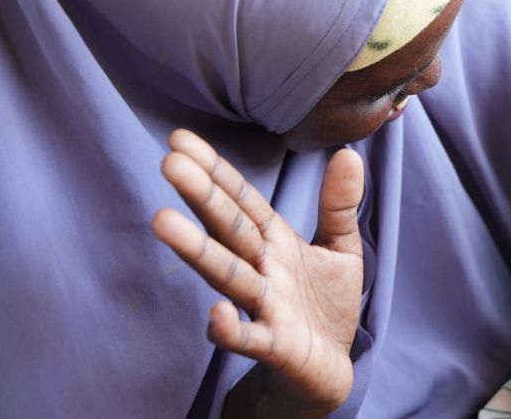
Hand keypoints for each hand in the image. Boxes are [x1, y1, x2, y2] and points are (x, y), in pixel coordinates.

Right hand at [152, 129, 363, 415]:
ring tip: (162, 222)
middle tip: (168, 162)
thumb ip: (339, 204)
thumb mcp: (341, 248)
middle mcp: (262, 270)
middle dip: (200, 197)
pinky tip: (215, 314)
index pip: (241, 201)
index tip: (180, 140)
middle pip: (228, 229)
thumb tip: (347, 153)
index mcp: (274, 242)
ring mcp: (264, 307)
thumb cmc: (324, 307)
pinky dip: (231, 329)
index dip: (216, 171)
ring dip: (197, 251)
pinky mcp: (276, 346)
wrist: (330, 370)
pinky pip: (250, 338)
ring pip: (228, 275)